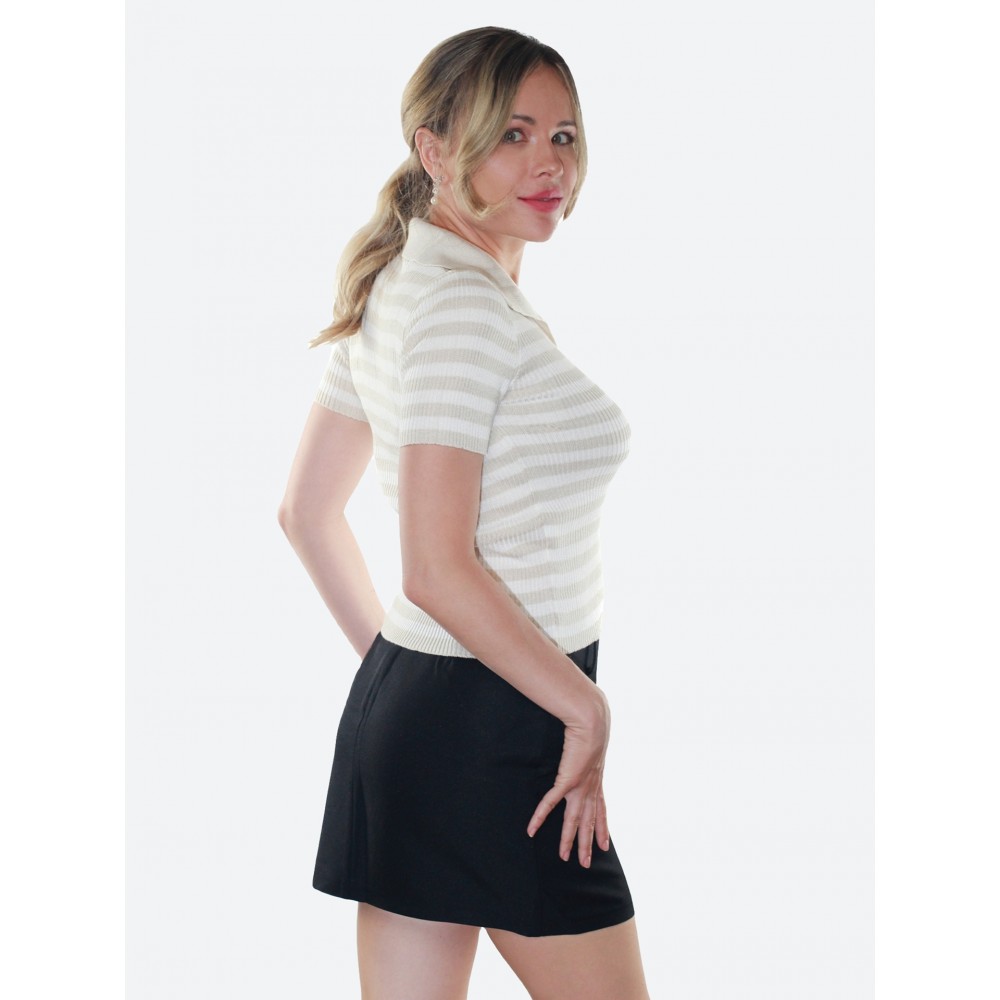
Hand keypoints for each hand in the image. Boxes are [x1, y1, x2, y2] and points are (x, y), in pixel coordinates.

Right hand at [526, 689, 611, 866]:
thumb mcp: (594, 743)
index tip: (606, 846)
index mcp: (597, 780)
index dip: (603, 829)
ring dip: (569, 840)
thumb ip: (588, 749)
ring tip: (564, 857)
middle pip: (589, 822)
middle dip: (588, 844)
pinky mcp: (567, 781)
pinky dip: (540, 817)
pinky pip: (550, 803)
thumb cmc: (592, 726)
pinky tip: (532, 830)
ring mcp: (579, 786)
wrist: (592, 721)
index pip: (601, 811)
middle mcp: (591, 787)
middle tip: (586, 864)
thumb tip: (585, 745)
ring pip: (573, 820)